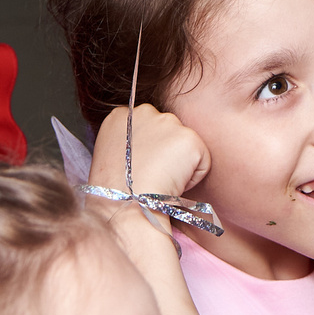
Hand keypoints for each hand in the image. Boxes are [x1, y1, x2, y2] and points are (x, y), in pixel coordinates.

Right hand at [91, 103, 210, 200]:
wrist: (126, 203)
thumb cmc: (115, 191)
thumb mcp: (112, 157)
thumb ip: (129, 144)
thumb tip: (148, 152)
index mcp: (121, 115)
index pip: (147, 128)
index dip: (146, 152)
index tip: (139, 168)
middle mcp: (145, 111)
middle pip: (168, 133)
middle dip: (165, 154)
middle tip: (151, 176)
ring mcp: (168, 122)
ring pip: (184, 147)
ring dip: (178, 165)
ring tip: (159, 180)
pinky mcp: (189, 138)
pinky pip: (201, 161)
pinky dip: (193, 178)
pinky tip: (173, 184)